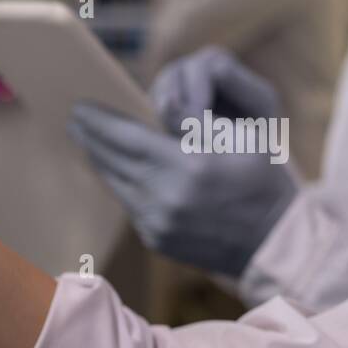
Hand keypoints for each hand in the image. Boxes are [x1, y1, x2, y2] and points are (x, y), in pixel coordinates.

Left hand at [68, 49, 297, 278]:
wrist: (273, 241)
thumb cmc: (263, 179)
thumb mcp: (244, 137)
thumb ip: (198, 119)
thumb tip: (159, 105)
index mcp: (190, 166)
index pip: (127, 137)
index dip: (100, 121)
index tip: (80, 107)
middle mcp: (167, 197)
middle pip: (112, 160)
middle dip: (91, 138)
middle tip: (74, 120)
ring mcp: (157, 222)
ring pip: (115, 183)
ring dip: (100, 160)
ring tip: (88, 141)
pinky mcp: (155, 238)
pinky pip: (128, 203)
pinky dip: (119, 183)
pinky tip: (115, 169)